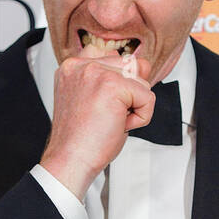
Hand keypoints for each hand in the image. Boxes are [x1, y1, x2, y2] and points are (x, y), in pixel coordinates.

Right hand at [39, 43, 154, 200]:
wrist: (71, 160)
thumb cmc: (82, 139)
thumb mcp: (96, 100)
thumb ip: (116, 78)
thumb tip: (144, 65)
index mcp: (73, 67)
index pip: (114, 58)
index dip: (119, 85)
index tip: (102, 107)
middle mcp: (82, 65)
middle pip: (131, 66)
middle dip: (129, 95)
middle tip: (106, 116)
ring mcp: (96, 72)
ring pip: (141, 80)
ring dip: (134, 106)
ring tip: (111, 120)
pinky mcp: (112, 84)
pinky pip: (147, 97)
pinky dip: (141, 118)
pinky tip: (119, 125)